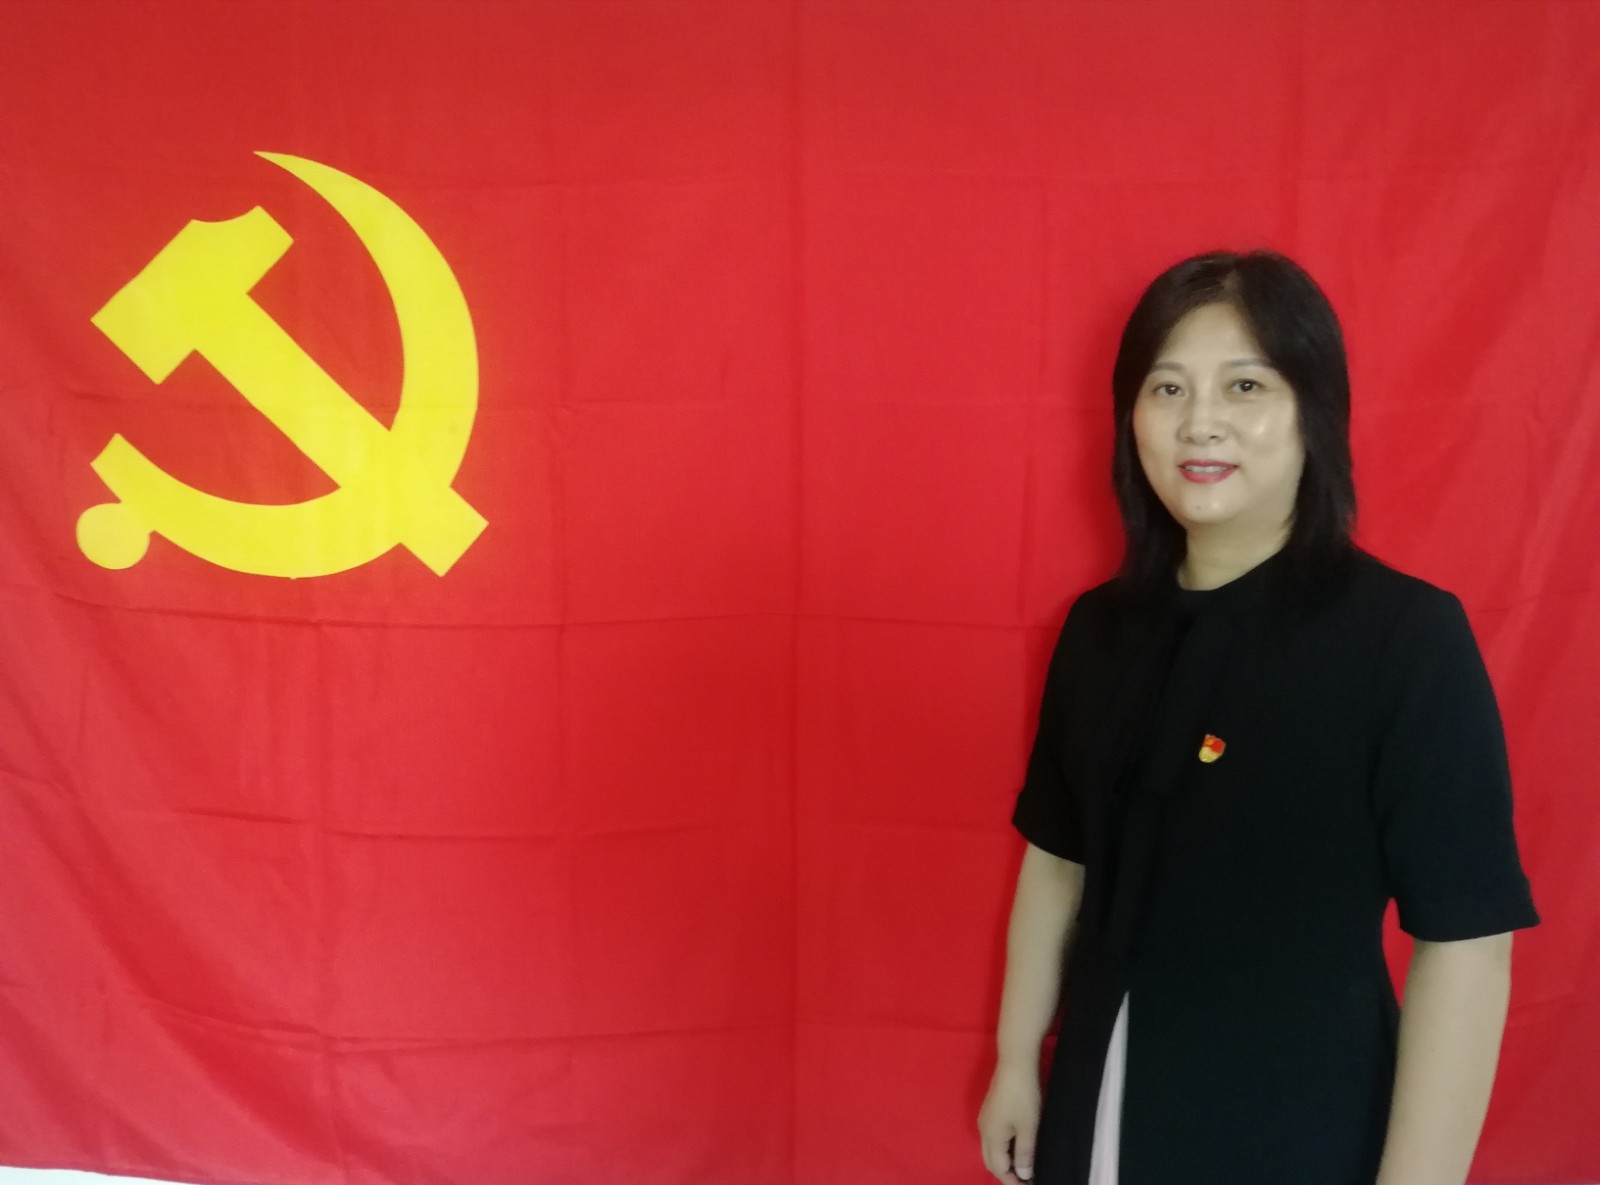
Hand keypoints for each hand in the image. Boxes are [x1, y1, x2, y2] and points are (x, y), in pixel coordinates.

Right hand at [978, 1062, 1040, 1183]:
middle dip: (1006, 1174)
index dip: (1012, 1181)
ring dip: (1004, 1161)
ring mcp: (985, 1119)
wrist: (1015, 1064)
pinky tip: (1017, 1147)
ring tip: (1023, 1166)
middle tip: (1025, 1180)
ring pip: (991, 1150)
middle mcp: (983, 1131)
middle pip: (990, 1162)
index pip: (998, 1169)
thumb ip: (1025, 1154)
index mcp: (991, 1137)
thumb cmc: (1023, 1097)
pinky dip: (1003, 1149)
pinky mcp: (990, 1111)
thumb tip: (1023, 1175)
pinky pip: (993, 1139)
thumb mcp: (1028, 1128)